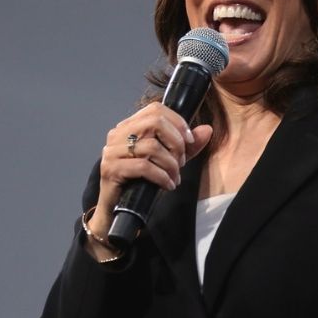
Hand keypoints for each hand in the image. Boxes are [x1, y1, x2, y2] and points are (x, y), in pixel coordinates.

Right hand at [85, 102, 212, 260]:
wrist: (119, 208)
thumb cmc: (142, 181)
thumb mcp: (169, 160)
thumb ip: (187, 146)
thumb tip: (207, 129)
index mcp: (130, 126)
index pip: (156, 109)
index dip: (178, 122)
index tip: (189, 140)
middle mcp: (118, 134)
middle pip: (155, 123)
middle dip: (176, 143)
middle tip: (181, 162)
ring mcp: (112, 151)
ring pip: (151, 146)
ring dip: (171, 164)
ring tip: (175, 177)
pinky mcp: (111, 169)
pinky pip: (144, 167)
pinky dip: (162, 176)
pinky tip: (169, 185)